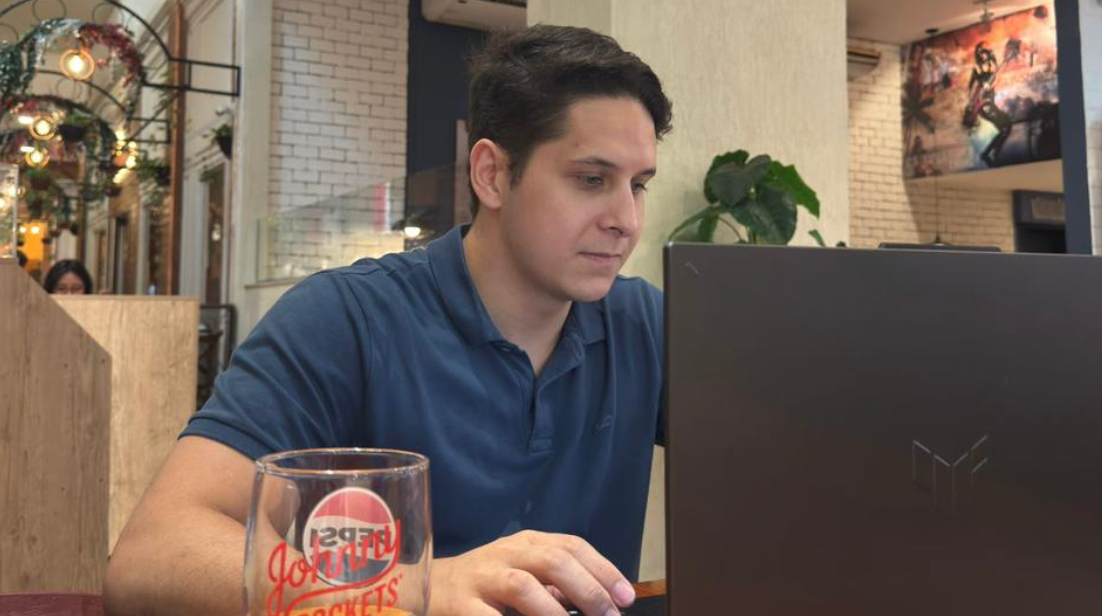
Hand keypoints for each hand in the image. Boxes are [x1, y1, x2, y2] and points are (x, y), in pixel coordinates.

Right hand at [429, 530, 635, 615]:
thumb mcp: (522, 574)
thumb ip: (555, 586)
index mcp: (526, 543)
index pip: (572, 546)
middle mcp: (506, 554)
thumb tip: (601, 603)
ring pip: (524, 586)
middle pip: (554, 561)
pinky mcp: (461, 605)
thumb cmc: (485, 584)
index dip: (603, 570)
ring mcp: (482, 578)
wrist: (427, 587)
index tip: (626, 597)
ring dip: (555, 613)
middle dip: (588, 590)